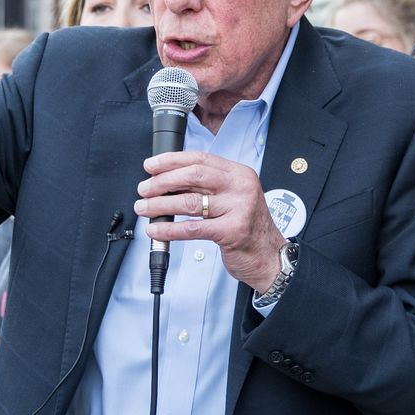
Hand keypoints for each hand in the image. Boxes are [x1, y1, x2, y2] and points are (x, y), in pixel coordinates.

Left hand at [136, 152, 283, 292]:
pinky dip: (169, 229)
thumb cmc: (248, 227)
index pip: (200, 159)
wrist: (270, 256)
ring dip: (160, 205)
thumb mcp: (233, 198)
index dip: (171, 161)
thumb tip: (169, 182)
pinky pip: (192, 228)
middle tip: (144, 189)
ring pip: (189, 202)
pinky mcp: (232, 231)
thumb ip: (208, 188)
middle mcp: (241, 187)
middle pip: (193, 176)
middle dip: (162, 181)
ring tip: (144, 208)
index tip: (151, 165)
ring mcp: (239, 208)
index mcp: (239, 174)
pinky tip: (156, 229)